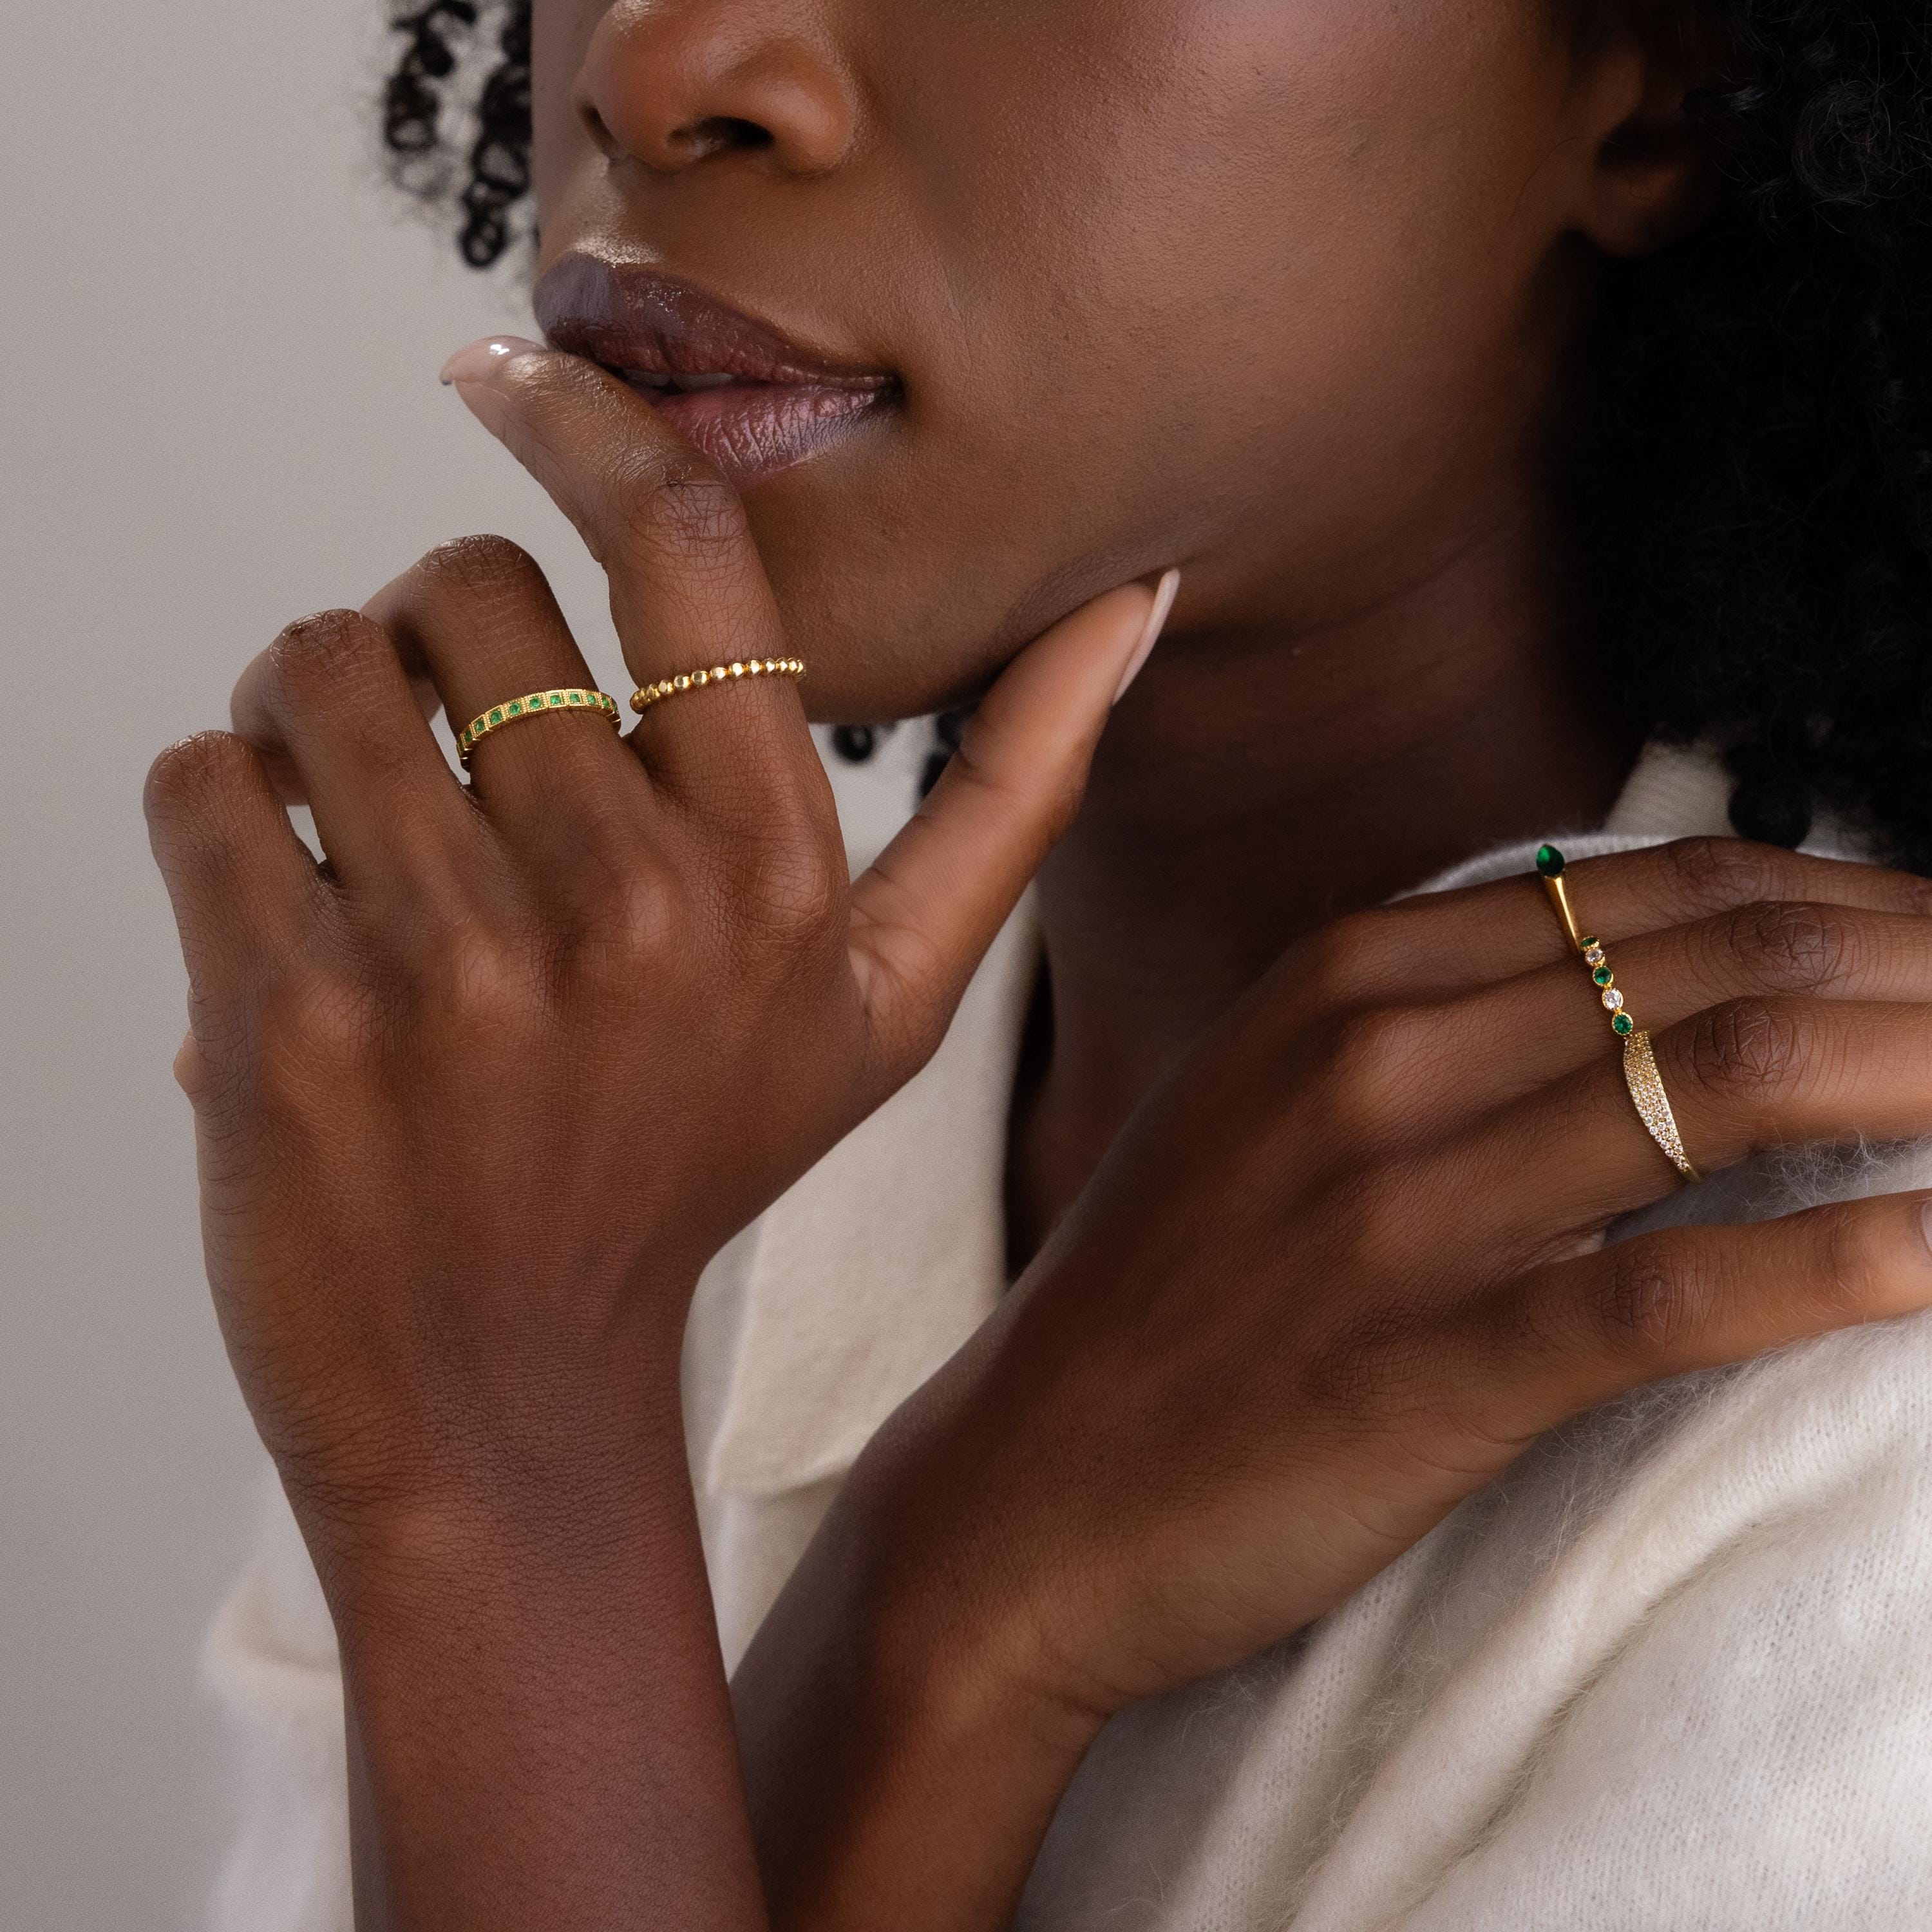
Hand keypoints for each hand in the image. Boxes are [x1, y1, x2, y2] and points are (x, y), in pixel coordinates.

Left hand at [145, 340, 1165, 1550]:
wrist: (499, 1383)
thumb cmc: (688, 1163)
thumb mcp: (888, 1000)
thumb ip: (1015, 790)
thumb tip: (1139, 598)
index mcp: (779, 879)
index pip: (683, 550)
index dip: (589, 421)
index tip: (507, 371)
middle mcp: (634, 911)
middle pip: (462, 587)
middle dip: (432, 645)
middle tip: (450, 769)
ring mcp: (458, 969)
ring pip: (315, 666)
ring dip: (316, 723)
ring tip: (367, 848)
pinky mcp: (289, 1019)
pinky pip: (198, 779)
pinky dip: (215, 820)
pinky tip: (288, 920)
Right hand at [736, 836, 1931, 1928]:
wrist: (1022, 1492)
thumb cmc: (1161, 1304)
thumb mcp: (1269, 1101)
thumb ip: (1433, 1021)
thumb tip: (1641, 981)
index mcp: (1346, 973)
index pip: (1667, 888)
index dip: (1852, 899)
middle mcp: (1380, 1053)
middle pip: (1729, 961)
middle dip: (1930, 967)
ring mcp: (1400, 1205)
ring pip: (1730, 1088)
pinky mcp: (1424, 1363)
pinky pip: (1677, 1292)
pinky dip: (1847, 1265)